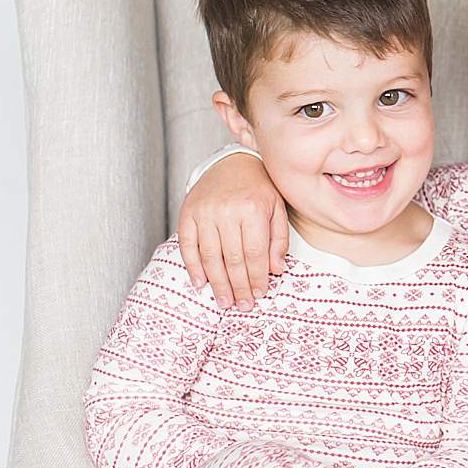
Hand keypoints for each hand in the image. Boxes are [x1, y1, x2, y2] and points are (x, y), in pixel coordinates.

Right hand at [178, 152, 286, 309]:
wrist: (232, 162)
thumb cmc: (259, 188)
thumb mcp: (277, 208)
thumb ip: (279, 239)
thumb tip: (276, 270)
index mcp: (252, 209)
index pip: (254, 253)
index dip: (257, 278)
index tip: (259, 294)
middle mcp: (227, 210)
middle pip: (232, 259)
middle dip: (238, 286)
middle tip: (242, 305)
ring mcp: (205, 212)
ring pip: (210, 256)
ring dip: (217, 283)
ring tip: (224, 301)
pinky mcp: (188, 212)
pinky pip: (188, 245)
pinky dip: (193, 266)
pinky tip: (200, 283)